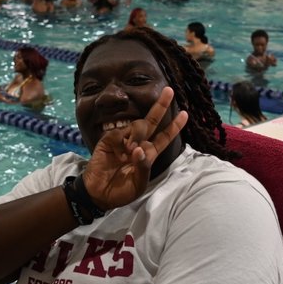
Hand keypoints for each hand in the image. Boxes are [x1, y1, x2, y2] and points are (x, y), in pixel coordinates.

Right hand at [81, 86, 187, 210]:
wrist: (98, 193)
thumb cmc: (121, 191)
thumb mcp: (138, 184)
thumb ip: (143, 166)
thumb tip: (139, 148)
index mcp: (148, 154)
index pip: (164, 138)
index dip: (174, 127)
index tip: (184, 113)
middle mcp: (138, 144)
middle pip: (152, 122)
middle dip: (161, 106)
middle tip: (169, 90)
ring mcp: (123, 140)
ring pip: (138, 126)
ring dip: (138, 135)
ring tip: (130, 151)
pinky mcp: (110, 139)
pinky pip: (120, 132)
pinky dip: (122, 142)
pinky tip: (120, 154)